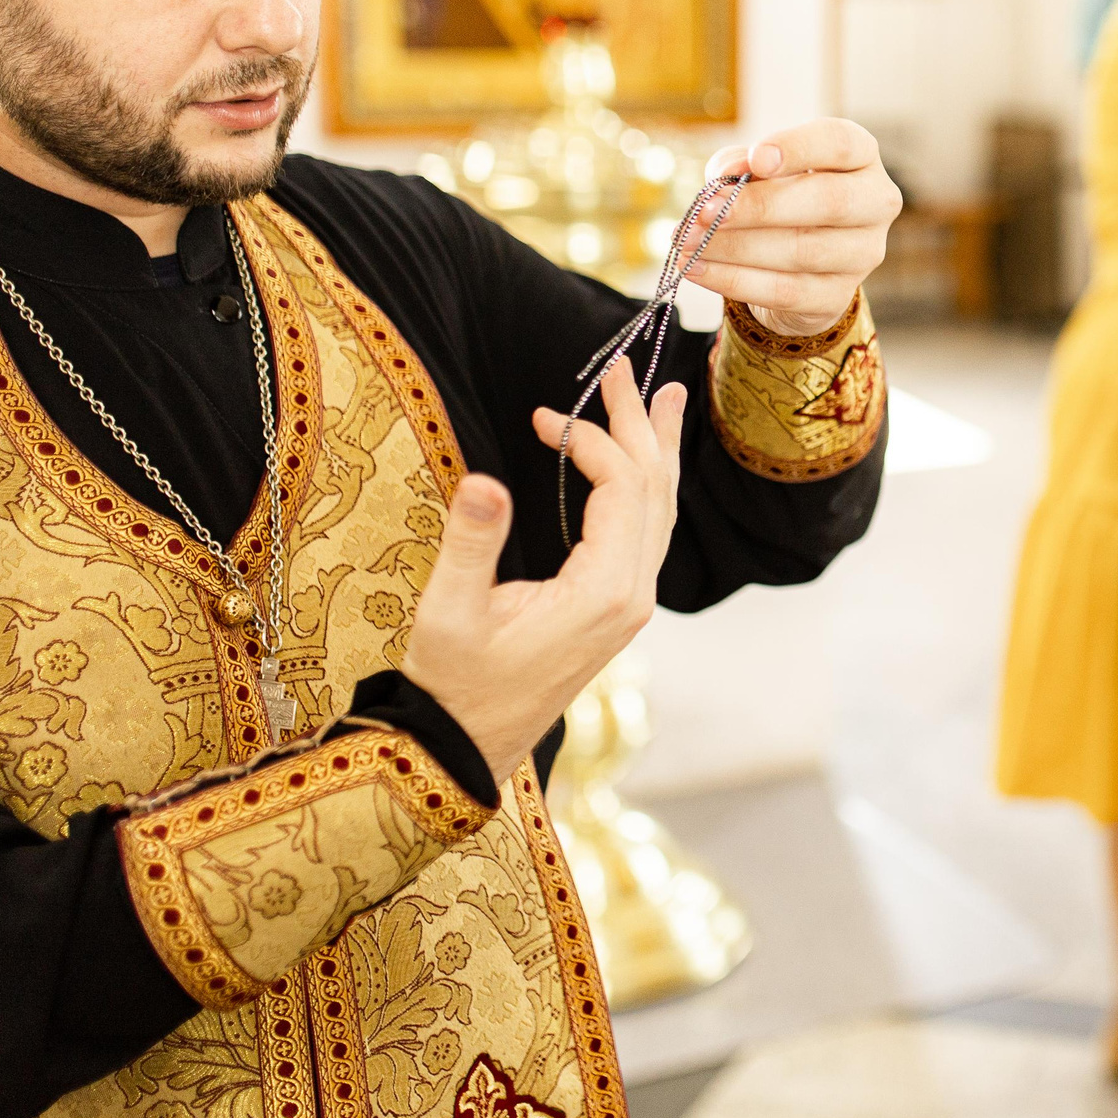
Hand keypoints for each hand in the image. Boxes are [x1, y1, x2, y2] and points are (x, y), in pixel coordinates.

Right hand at [401, 359, 684, 779]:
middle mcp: (632, 595)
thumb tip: (485, 481)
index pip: (622, 488)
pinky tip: (641, 465)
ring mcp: (630, 605)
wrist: (464, 747)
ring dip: (657, 451)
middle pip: (655, 490)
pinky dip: (645, 487)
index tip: (544, 416)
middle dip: (641, 425)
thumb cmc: (454, 684)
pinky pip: (647, 534)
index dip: (590, 440)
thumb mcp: (451, 612)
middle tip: (624, 369)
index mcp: (605, 592)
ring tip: (666, 399)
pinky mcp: (617, 610)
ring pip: (660, 512)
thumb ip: (472, 544)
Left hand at [690, 120, 902, 335]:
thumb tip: (725, 175)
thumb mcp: (757, 169)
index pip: (840, 143)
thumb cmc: (779, 196)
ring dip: (736, 247)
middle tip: (703, 212)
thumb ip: (740, 163)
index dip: (798, 149)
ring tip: (688, 242)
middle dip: (758, 207)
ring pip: (802, 250)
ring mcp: (863, 254)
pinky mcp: (839, 296)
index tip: (756, 159)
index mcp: (860, 156)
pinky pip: (786, 291)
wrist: (798, 262)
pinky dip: (734, 280)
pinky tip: (697, 269)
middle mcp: (875, 203)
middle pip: (828, 201)